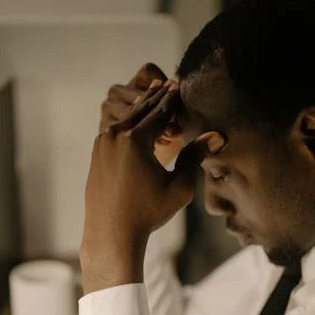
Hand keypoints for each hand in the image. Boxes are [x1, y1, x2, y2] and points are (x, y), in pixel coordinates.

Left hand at [81, 80, 225, 292]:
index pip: (160, 113)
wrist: (111, 233)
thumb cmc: (149, 213)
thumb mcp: (179, 187)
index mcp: (136, 140)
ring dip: (142, 108)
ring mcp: (102, 144)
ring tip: (153, 94)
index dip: (173, 99)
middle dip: (156, 97)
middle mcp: (116, 136)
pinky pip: (116, 132)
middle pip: (142, 110)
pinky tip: (137, 122)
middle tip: (167, 82)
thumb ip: (194, 157)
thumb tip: (217, 136)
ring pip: (127, 119)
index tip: (180, 85)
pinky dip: (130, 123)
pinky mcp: (97, 155)